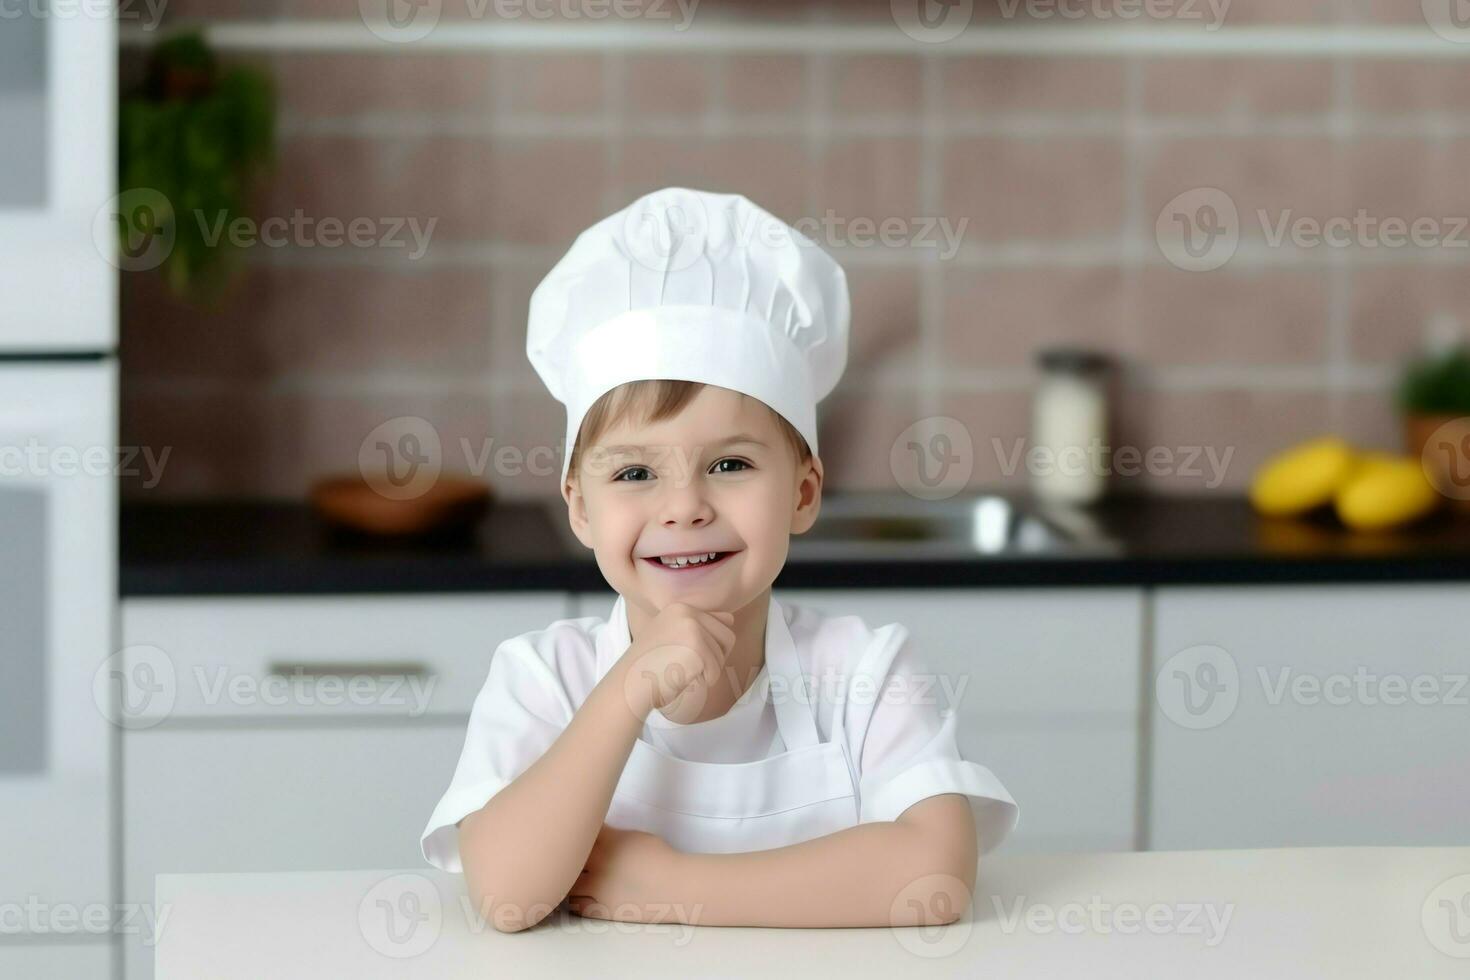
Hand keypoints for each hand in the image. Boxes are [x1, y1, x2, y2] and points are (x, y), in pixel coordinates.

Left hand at [567, 825, 686, 922]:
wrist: (675, 888)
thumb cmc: (661, 859)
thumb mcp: (637, 837)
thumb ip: (613, 836)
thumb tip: (599, 838)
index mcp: (609, 842)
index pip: (579, 831)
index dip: (574, 832)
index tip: (575, 833)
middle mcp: (599, 864)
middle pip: (568, 856)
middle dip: (567, 855)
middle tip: (569, 855)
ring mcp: (598, 888)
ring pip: (568, 883)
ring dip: (569, 879)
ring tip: (576, 877)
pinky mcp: (601, 909)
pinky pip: (576, 905)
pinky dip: (575, 899)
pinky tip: (582, 894)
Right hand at [617, 602, 734, 722]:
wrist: (629, 684)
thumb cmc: (650, 667)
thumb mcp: (670, 635)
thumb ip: (695, 626)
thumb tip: (730, 619)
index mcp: (680, 607)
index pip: (722, 620)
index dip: (713, 644)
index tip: (691, 654)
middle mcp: (686, 611)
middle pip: (727, 636)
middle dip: (715, 656)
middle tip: (690, 666)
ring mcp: (691, 626)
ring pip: (724, 652)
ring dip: (709, 669)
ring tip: (684, 671)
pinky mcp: (696, 645)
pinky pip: (715, 668)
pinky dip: (705, 679)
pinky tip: (683, 677)